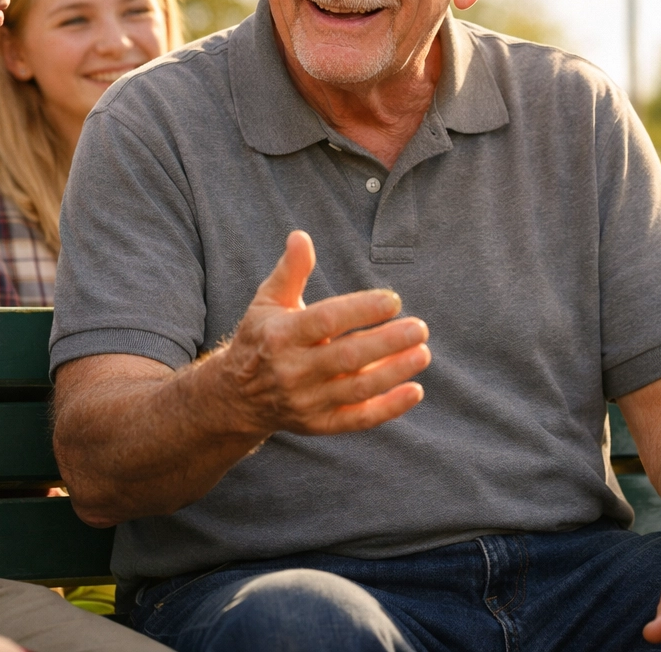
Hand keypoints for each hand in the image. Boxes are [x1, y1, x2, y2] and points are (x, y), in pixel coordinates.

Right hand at [217, 230, 430, 435]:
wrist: (237, 397)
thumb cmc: (261, 338)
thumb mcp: (267, 301)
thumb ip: (290, 271)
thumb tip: (301, 236)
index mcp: (280, 335)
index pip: (326, 321)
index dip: (361, 310)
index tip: (393, 301)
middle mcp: (292, 370)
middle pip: (347, 357)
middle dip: (387, 342)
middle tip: (420, 328)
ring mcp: (306, 401)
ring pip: (357, 389)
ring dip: (394, 372)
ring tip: (423, 353)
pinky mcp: (319, 424)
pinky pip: (358, 419)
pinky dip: (389, 408)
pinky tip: (415, 390)